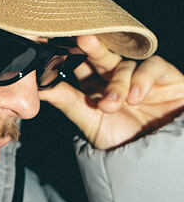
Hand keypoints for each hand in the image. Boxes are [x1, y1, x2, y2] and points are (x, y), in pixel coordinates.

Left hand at [39, 35, 183, 149]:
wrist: (155, 161)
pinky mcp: (164, 76)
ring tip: (112, 106)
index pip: (78, 61)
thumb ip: (66, 100)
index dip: (68, 50)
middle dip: (91, 47)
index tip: (55, 41)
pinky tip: (135, 97)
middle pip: (99, 53)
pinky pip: (152, 66)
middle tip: (82, 40)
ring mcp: (139, 75)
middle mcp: (114, 76)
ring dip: (117, 84)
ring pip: (123, 65)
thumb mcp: (89, 120)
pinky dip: (142, 80)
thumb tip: (37, 86)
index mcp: (93, 84)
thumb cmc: (121, 142)